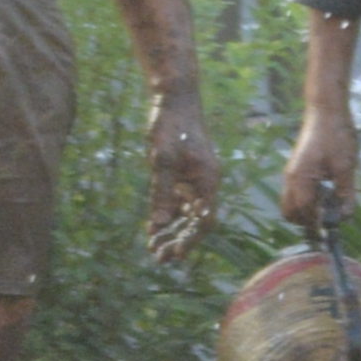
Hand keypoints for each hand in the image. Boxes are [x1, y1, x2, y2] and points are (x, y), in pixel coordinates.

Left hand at [140, 96, 222, 259]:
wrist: (173, 101)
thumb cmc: (171, 126)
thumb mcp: (163, 159)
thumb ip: (161, 192)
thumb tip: (158, 224)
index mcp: (207, 180)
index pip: (205, 219)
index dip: (192, 239)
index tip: (177, 255)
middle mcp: (204, 184)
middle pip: (195, 221)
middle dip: (179, 241)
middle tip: (160, 259)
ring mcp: (193, 180)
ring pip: (185, 214)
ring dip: (171, 232)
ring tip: (154, 250)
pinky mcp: (181, 175)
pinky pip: (175, 202)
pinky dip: (166, 217)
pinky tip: (153, 230)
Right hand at [277, 109, 358, 231]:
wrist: (326, 110)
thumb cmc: (336, 136)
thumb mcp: (346, 167)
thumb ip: (345, 194)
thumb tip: (346, 217)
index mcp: (299, 179)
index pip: (304, 212)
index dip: (316, 225)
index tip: (331, 234)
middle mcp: (290, 179)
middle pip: (290, 212)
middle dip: (307, 222)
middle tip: (329, 224)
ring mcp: (291, 174)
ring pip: (291, 203)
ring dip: (306, 212)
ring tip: (330, 210)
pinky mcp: (297, 169)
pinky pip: (296, 193)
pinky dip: (306, 201)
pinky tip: (326, 195)